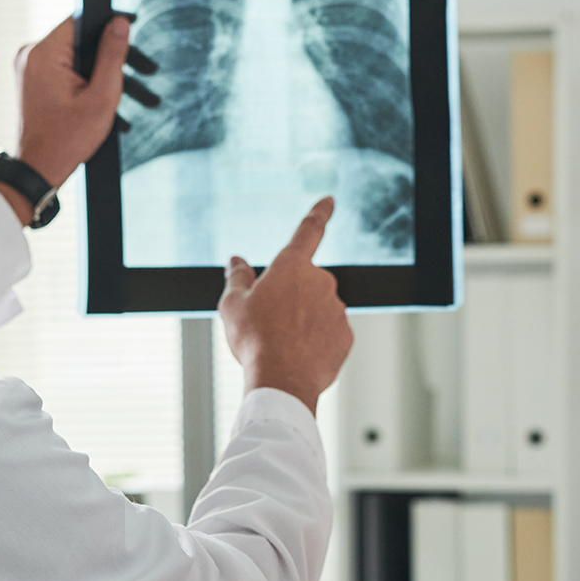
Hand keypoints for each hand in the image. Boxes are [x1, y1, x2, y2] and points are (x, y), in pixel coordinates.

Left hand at [2, 16, 131, 223]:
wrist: (38, 168)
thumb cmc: (67, 139)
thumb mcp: (101, 96)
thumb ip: (112, 56)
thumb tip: (120, 22)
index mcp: (45, 53)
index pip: (81, 20)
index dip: (109, 22)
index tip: (133, 25)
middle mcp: (31, 54)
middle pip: (81, 39)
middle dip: (112, 55)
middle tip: (147, 71)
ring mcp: (30, 67)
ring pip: (77, 56)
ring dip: (104, 72)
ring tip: (137, 95)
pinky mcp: (34, 79)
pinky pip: (66, 69)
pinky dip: (87, 80)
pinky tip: (108, 100)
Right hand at [218, 197, 353, 413]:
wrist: (282, 380)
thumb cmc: (255, 340)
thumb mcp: (233, 306)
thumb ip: (237, 278)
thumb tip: (236, 261)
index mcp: (292, 266)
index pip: (309, 230)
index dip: (319, 212)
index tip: (330, 200)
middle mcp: (321, 281)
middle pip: (305, 283)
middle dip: (291, 297)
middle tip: (270, 323)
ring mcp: (337, 308)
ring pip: (317, 309)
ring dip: (303, 320)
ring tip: (282, 343)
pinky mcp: (346, 335)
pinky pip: (329, 332)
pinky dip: (316, 341)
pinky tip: (299, 355)